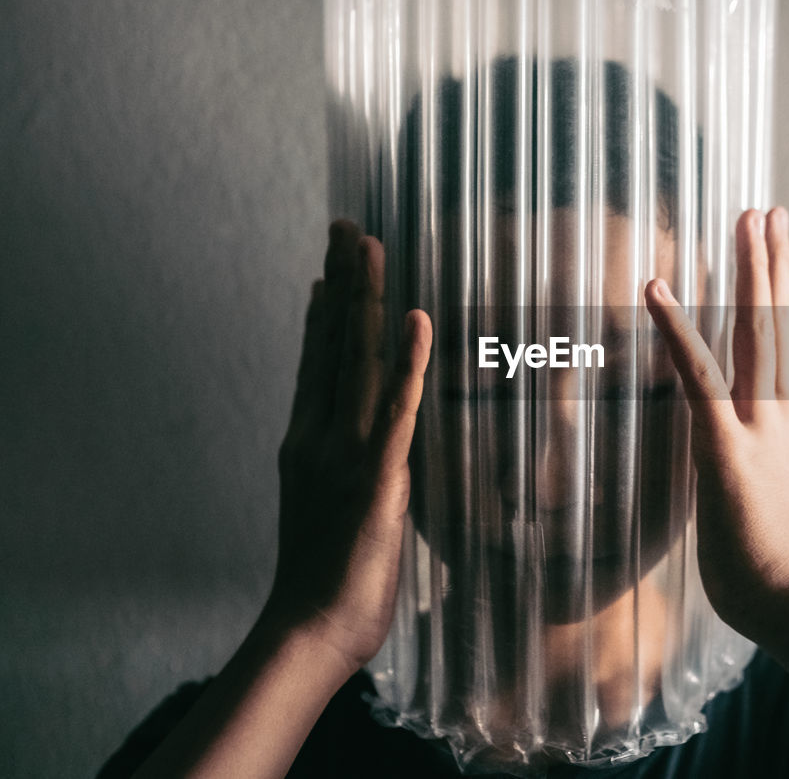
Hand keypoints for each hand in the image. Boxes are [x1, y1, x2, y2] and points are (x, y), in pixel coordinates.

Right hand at [269, 220, 431, 671]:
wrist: (310, 628)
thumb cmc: (325, 577)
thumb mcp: (327, 507)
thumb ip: (341, 464)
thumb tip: (361, 436)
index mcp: (307, 443)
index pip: (318, 361)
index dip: (324, 310)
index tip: (327, 266)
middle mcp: (319, 436)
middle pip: (332, 344)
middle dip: (340, 281)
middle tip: (346, 227)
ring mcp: (345, 452)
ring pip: (357, 359)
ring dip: (364, 297)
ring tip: (367, 245)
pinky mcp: (378, 476)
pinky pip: (398, 407)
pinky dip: (407, 360)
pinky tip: (414, 318)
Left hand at [644, 207, 788, 637]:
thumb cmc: (774, 556)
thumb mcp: (773, 490)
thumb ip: (761, 455)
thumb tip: (743, 441)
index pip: (786, 343)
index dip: (780, 292)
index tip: (777, 247)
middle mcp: (782, 413)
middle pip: (778, 324)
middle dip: (771, 264)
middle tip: (767, 209)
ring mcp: (758, 428)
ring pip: (753, 336)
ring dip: (747, 275)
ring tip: (744, 221)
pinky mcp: (724, 449)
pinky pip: (697, 377)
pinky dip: (677, 330)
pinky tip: (659, 288)